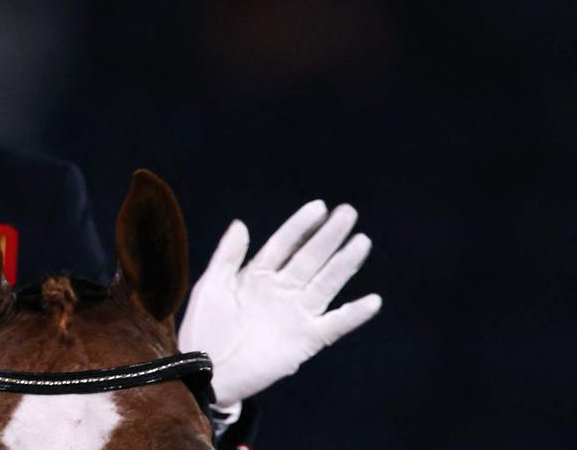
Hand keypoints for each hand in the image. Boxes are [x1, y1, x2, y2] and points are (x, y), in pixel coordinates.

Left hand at [178, 200, 381, 407]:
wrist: (205, 369)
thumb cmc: (204, 326)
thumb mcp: (211, 286)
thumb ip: (227, 256)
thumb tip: (241, 223)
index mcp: (258, 274)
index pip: (285, 244)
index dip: (301, 225)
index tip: (319, 206)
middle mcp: (282, 290)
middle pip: (310, 258)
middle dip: (328, 236)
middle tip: (349, 212)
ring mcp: (296, 313)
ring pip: (325, 284)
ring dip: (344, 264)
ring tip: (361, 241)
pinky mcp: (305, 340)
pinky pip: (334, 325)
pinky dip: (353, 315)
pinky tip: (372, 301)